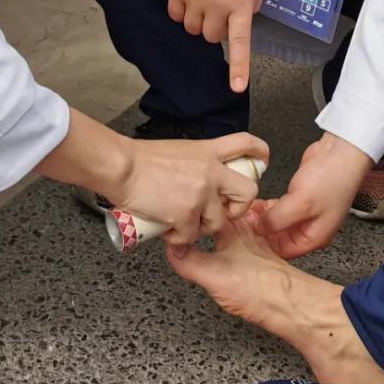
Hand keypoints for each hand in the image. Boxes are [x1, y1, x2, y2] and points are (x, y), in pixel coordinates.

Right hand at [107, 131, 269, 244]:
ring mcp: (201, 193)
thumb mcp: (179, 150)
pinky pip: (191, 236)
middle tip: (223, 211)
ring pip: (219, 222)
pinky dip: (179, 238)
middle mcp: (211, 171)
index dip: (259, 153)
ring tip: (183, 222)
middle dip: (239, 207)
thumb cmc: (140, 158)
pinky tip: (168, 231)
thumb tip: (200, 178)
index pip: (245, 144)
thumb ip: (197, 163)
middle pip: (248, 190)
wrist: (122, 166)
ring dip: (202, 227)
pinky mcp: (186, 214)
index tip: (261, 162)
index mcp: (208, 151)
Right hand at [169, 0, 264, 92]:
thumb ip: (251, 4)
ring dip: (198, 19)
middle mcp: (217, 4)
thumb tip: (240, 22)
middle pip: (210, 37)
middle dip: (215, 27)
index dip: (238, 67)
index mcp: (241, 3)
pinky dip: (181, 10)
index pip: (240, 42)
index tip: (236, 88)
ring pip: (192, 28)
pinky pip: (175, 15)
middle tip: (220, 6)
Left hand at [255, 133, 371, 257]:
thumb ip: (277, 219)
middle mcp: (309, 228)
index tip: (244, 236)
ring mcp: (304, 211)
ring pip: (277, 222)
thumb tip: (258, 228)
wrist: (341, 151)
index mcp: (314, 237)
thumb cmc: (331, 179)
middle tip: (240, 223)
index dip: (262, 245)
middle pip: (278, 238)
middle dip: (260, 231)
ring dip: (261, 218)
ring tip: (244, 212)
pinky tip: (255, 202)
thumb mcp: (301, 203)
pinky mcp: (299, 196)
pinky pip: (278, 207)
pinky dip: (267, 206)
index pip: (282, 251)